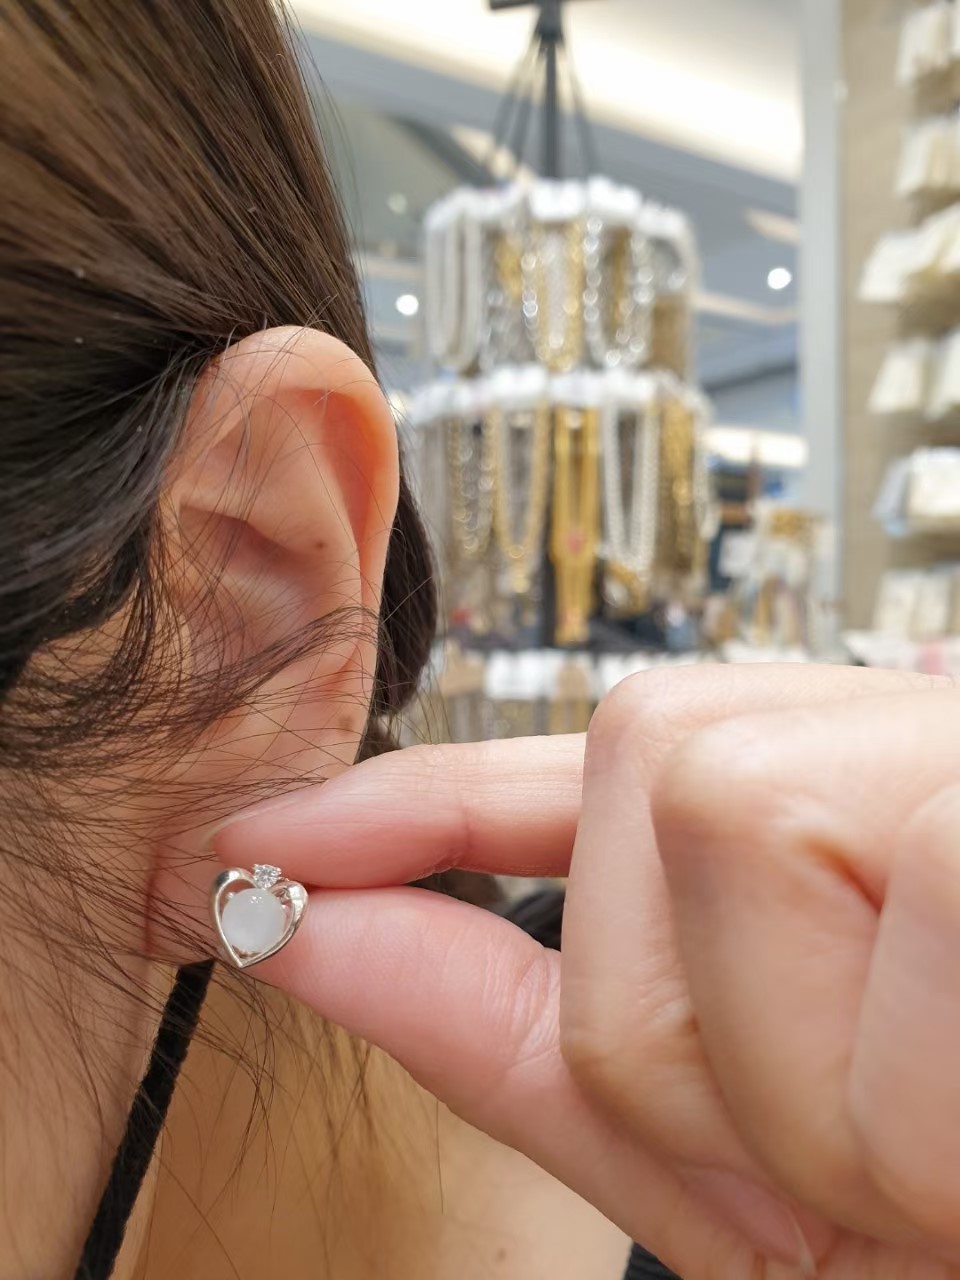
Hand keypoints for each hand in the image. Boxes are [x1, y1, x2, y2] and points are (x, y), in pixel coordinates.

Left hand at [215, 665, 959, 1277]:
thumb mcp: (765, 1158)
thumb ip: (528, 1031)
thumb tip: (325, 923)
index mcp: (796, 824)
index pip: (533, 780)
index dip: (395, 809)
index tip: (258, 842)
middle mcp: (865, 740)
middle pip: (617, 857)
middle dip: (716, 1049)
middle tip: (899, 1113)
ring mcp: (931, 755)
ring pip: (692, 938)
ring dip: (825, 1113)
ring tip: (957, 1116)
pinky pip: (833, 1016)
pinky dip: (911, 1130)